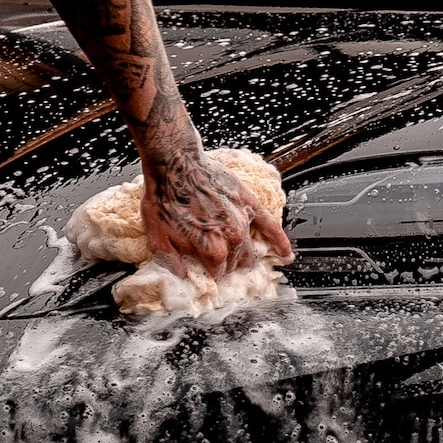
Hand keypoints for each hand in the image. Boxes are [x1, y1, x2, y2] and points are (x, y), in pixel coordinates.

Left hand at [138, 135, 292, 281]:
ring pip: (250, 250)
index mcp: (212, 250)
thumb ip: (172, 263)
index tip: (205, 272)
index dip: (210, 275)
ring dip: (245, 257)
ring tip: (243, 262)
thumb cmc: (165, 197)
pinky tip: (285, 252)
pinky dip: (279, 240)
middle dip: (226, 266)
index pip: (218, 275)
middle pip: (235, 264)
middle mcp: (232, 238)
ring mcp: (243, 220)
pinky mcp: (249, 203)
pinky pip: (270, 225)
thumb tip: (182, 278)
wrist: (175, 163)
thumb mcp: (158, 237)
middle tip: (217, 262)